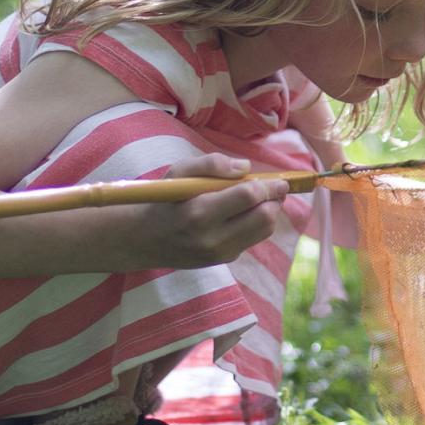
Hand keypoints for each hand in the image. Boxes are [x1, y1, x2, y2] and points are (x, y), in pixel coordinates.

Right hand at [139, 154, 290, 267]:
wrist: (146, 239)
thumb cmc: (164, 200)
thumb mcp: (179, 173)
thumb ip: (211, 164)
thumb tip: (245, 167)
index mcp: (200, 213)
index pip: (248, 197)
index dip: (268, 186)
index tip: (279, 179)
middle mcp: (213, 238)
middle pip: (264, 217)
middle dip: (274, 200)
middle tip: (274, 187)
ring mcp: (220, 253)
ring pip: (264, 230)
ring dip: (270, 212)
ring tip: (261, 198)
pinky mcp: (225, 259)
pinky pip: (253, 238)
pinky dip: (257, 223)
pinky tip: (245, 212)